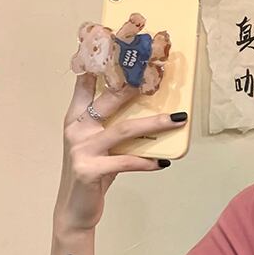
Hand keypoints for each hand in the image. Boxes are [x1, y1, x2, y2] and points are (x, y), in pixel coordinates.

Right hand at [54, 71, 185, 233]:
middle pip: (109, 100)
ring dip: (155, 124)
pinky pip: (125, 162)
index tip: (117, 44)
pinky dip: (146, 162)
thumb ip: (114, 128)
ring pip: (124, 130)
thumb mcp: (101, 146)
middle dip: (134, 85)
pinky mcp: (89, 170)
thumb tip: (149, 113)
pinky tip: (163, 162)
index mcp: (76, 118)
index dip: (100, 64)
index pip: (85, 83)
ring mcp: (81, 149)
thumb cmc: (93, 175)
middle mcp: (76, 129)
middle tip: (157, 73)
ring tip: (178, 118)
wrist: (75, 210)